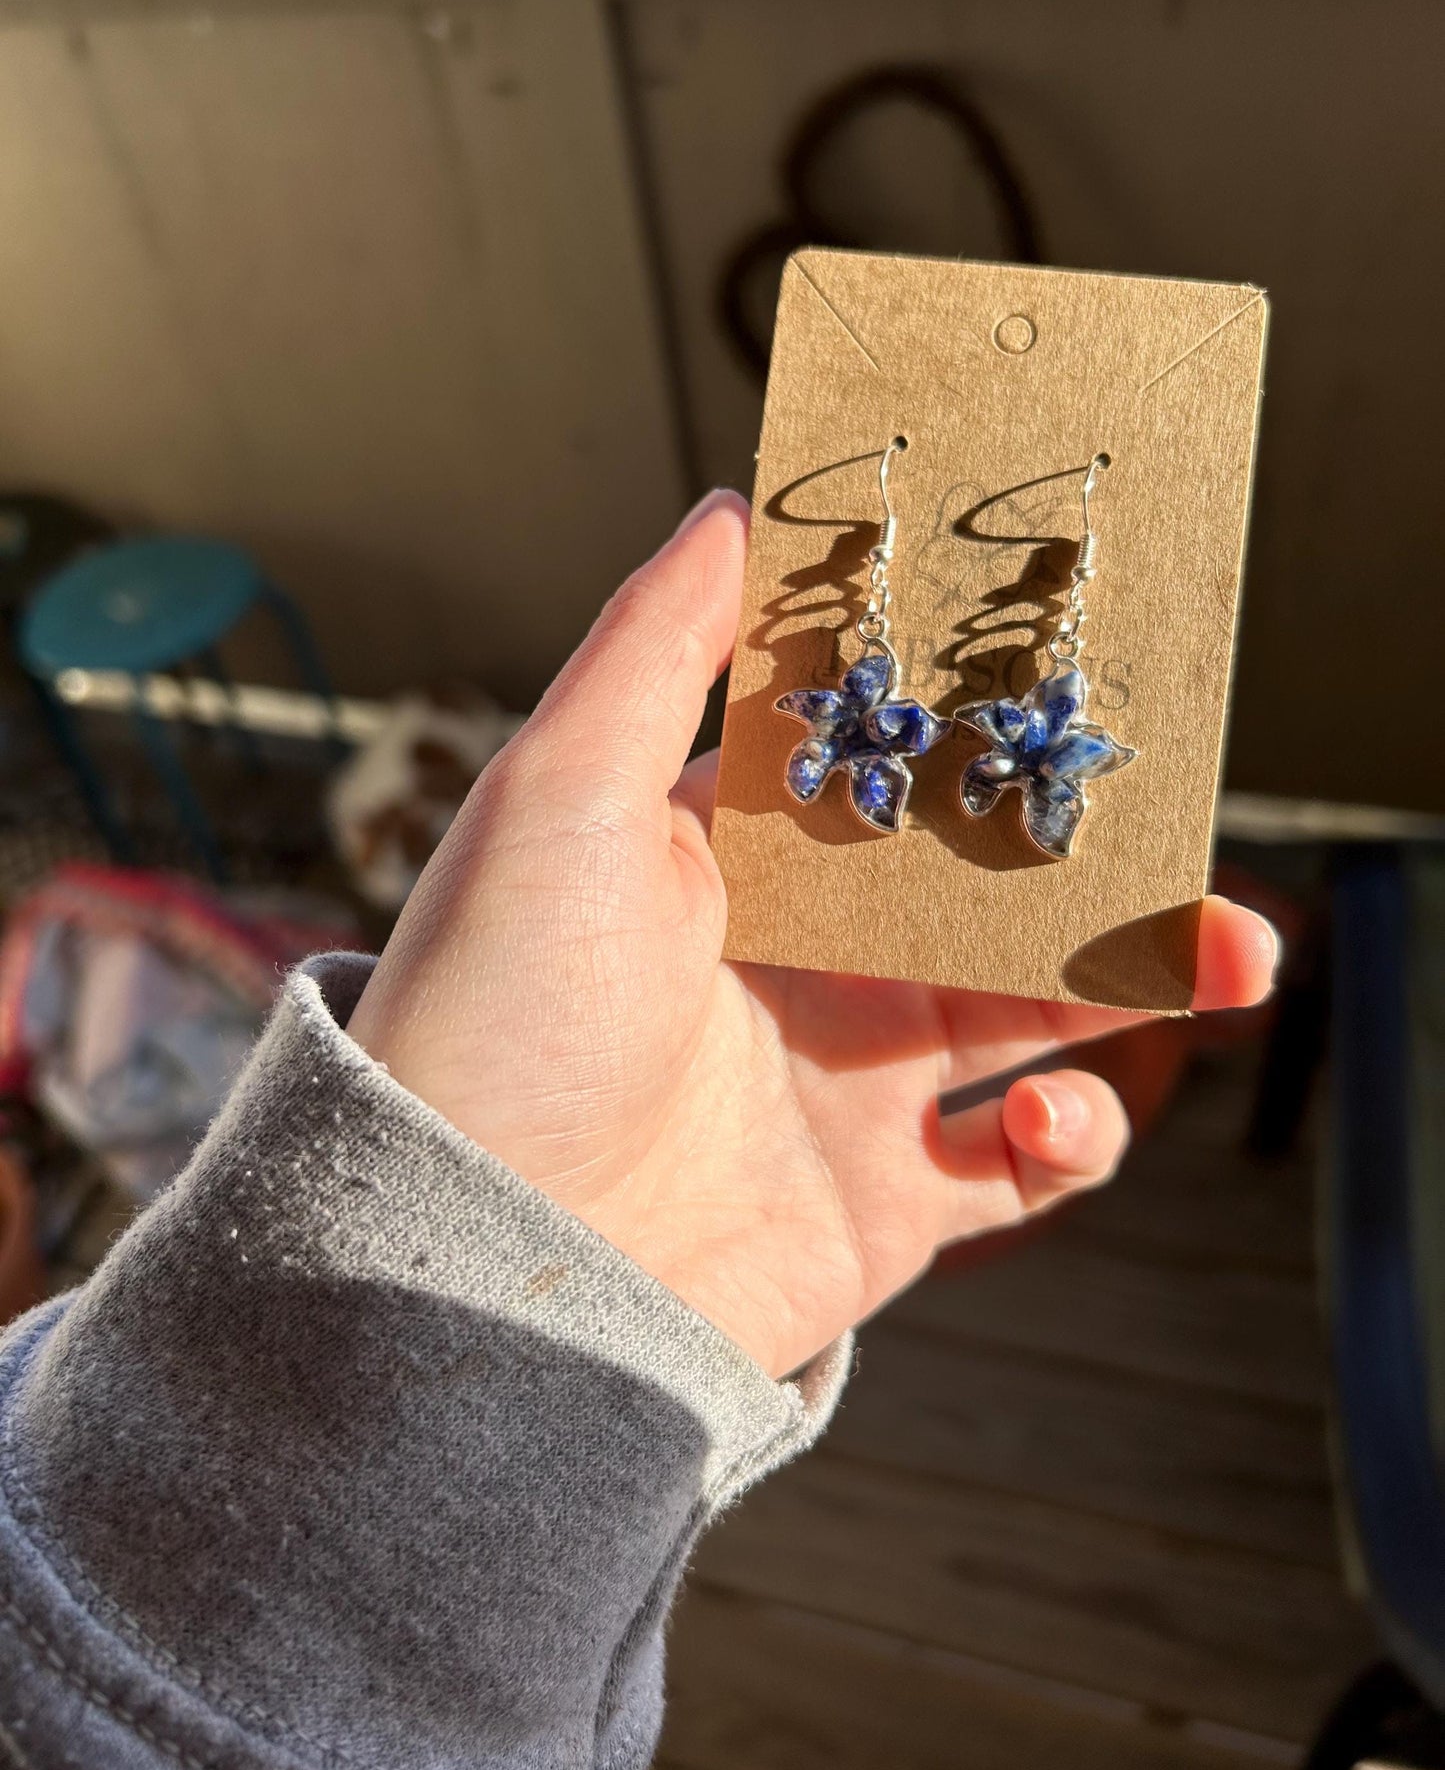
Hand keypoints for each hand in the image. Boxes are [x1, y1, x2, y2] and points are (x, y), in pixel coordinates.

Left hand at [348, 493, 1277, 1377]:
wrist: (467, 1262)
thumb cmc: (496, 1012)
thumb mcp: (557, 797)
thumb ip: (658, 651)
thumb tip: (735, 507)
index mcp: (738, 859)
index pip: (891, 765)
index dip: (984, 718)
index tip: (1082, 670)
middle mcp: (803, 965)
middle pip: (987, 886)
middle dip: (1096, 854)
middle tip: (1190, 826)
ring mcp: (850, 1085)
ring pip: (1038, 1012)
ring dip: (1137, 979)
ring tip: (1228, 955)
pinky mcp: (883, 1205)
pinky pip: (1023, 1169)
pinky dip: (1076, 1139)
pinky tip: (1054, 1118)